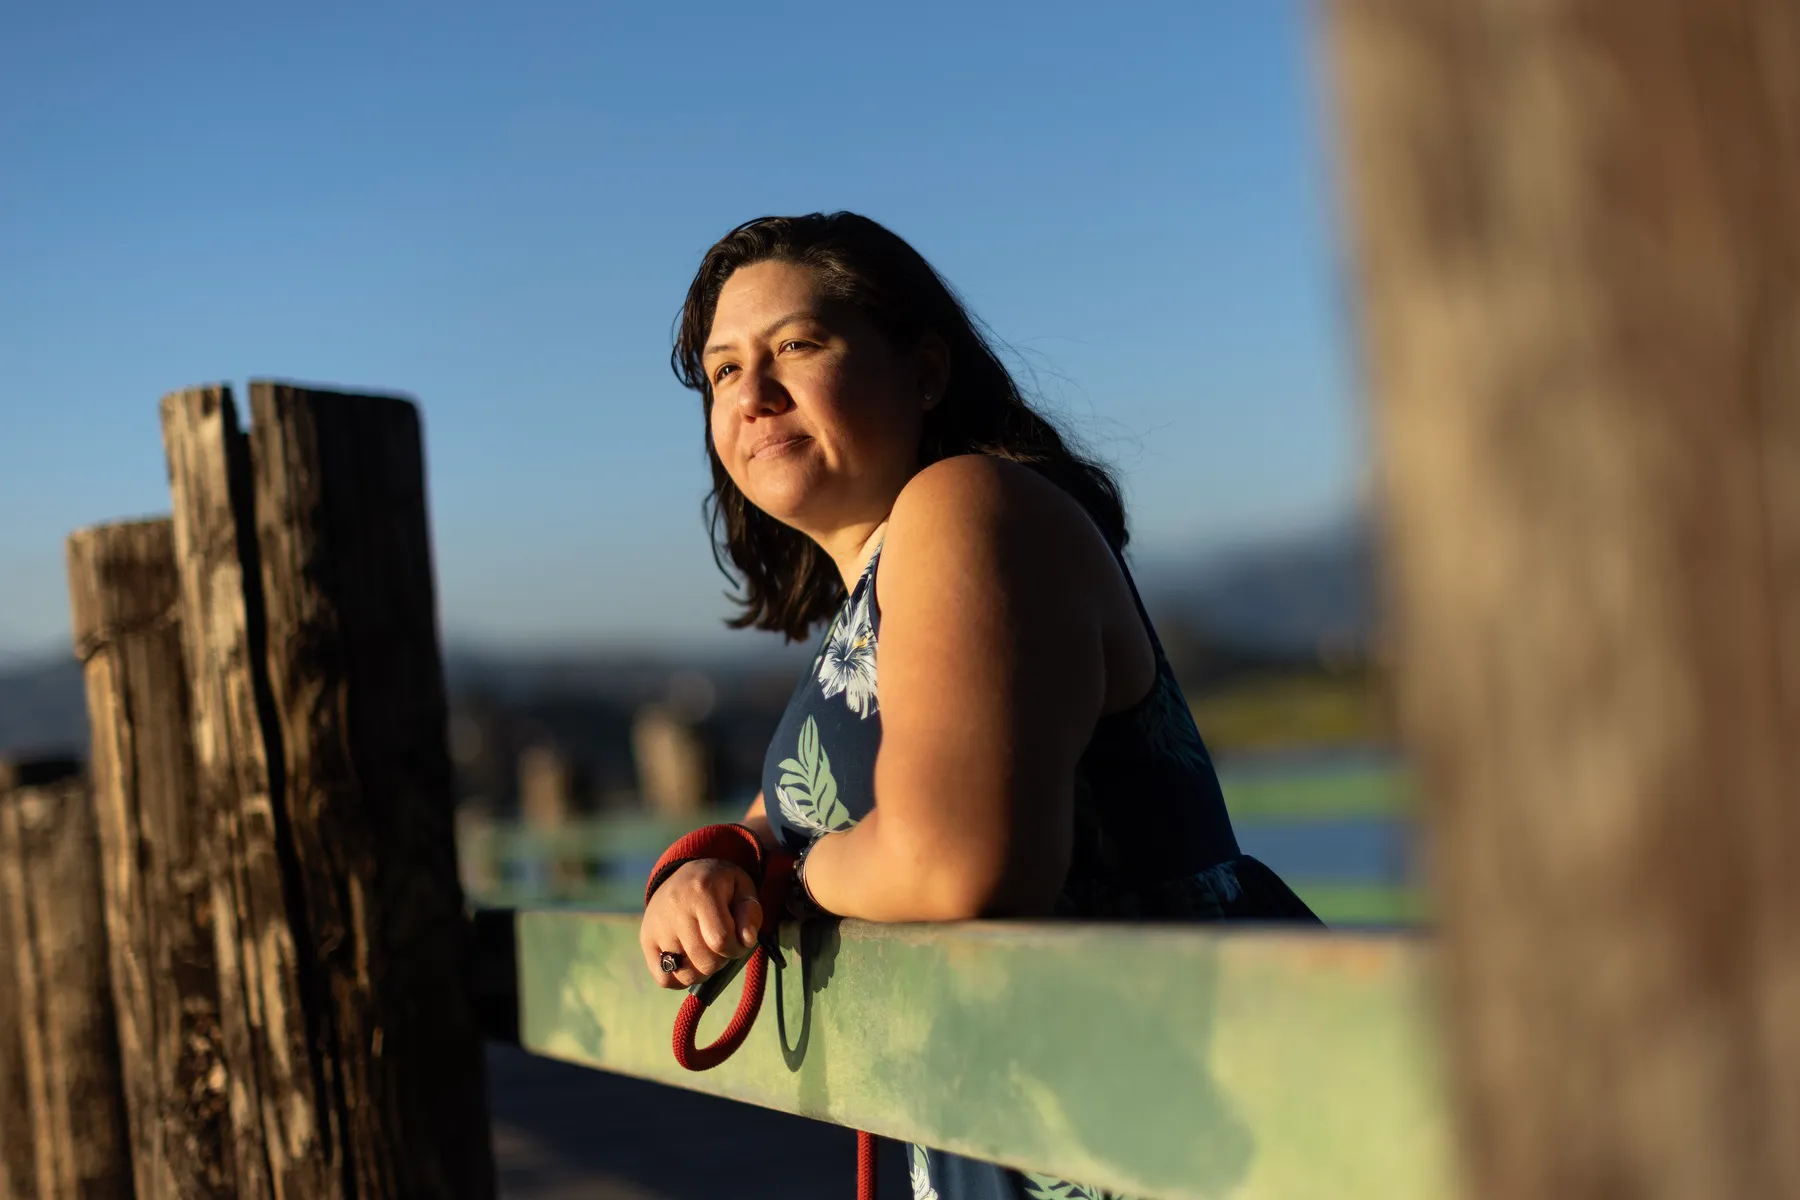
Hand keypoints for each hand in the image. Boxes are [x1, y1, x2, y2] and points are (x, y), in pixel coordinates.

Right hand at [639, 858, 761, 988]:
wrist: (685, 875)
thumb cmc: (720, 886)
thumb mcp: (743, 888)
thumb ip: (751, 913)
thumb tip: (746, 940)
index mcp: (702, 890)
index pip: (721, 941)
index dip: (737, 948)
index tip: (739, 940)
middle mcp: (675, 907)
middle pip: (704, 961)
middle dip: (721, 961)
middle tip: (721, 945)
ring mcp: (657, 925)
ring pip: (686, 973)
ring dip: (703, 971)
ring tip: (706, 952)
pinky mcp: (646, 939)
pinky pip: (664, 979)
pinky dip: (680, 979)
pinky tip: (689, 963)